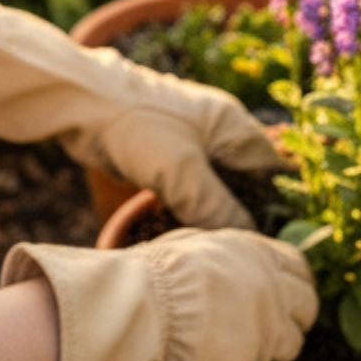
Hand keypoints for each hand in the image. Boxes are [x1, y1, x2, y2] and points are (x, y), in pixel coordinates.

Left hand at [0, 0, 283, 228]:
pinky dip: (193, 211)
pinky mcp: (163, 155)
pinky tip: (192, 239)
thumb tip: (248, 242)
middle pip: (247, 182)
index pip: (274, 170)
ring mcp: (189, 142)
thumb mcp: (182, 171)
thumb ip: (218, 207)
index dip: (280, 206)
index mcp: (233, 125)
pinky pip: (190, 188)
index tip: (281, 243)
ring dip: (217, 216)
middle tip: (251, 257)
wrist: (79, 103)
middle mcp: (217, 131)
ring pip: (216, 188)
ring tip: (225, 255)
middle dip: (248, 216)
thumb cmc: (136, 125)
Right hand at [0, 225, 318, 360]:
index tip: (280, 296)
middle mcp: (272, 293)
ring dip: (257, 352)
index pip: (302, 273)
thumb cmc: (152, 273)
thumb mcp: (195, 245)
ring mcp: (264, 335)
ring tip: (216, 344)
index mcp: (258, 254)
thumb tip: (243, 264)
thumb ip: (231, 256)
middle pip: (306, 315)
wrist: (131, 309)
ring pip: (281, 353)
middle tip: (254, 326)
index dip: (293, 286)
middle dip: (287, 322)